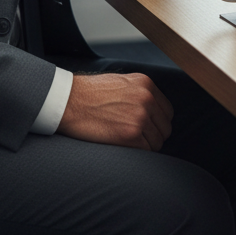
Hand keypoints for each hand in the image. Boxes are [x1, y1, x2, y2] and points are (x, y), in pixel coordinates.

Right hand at [56, 71, 173, 149]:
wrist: (68, 101)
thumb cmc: (89, 93)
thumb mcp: (121, 82)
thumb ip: (140, 92)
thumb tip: (154, 109)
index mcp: (146, 84)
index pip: (167, 111)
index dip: (157, 122)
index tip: (147, 128)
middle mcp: (147, 98)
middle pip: (165, 128)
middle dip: (153, 135)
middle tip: (137, 138)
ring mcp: (140, 116)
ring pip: (157, 142)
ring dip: (145, 145)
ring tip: (127, 142)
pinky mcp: (131, 134)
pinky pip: (146, 151)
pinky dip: (137, 152)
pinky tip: (122, 145)